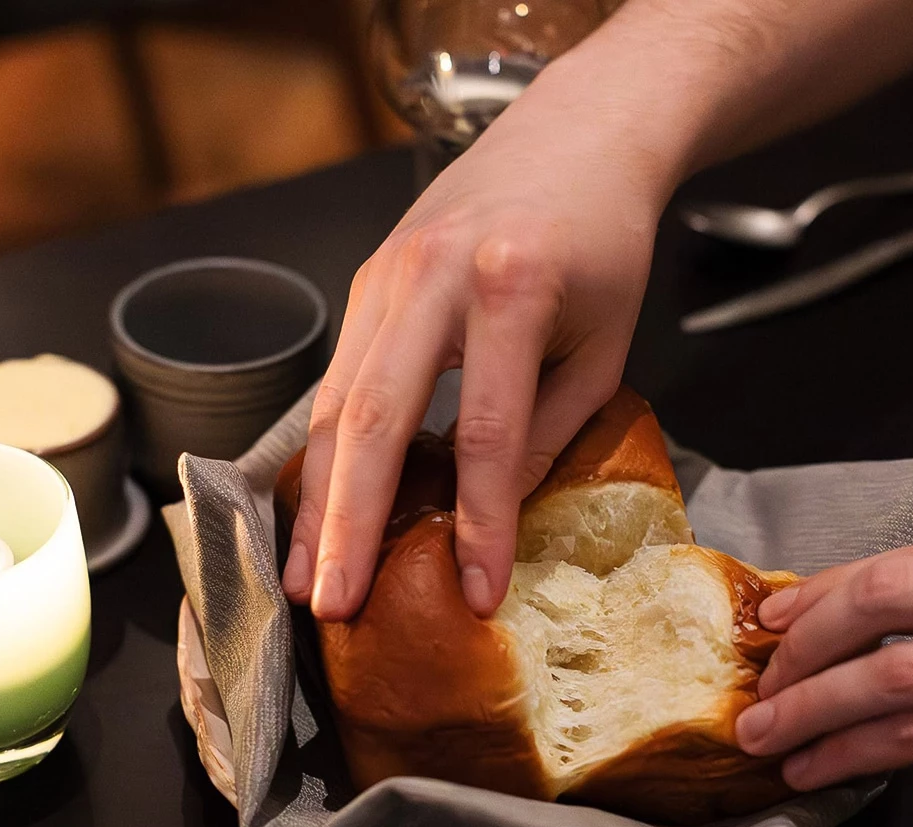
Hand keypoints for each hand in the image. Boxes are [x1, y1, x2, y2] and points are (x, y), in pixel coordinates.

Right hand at [281, 80, 669, 621]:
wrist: (577, 135)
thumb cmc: (603, 240)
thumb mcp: (604, 345)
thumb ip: (549, 431)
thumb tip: (494, 519)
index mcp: (510, 286)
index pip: (486, 433)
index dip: (478, 524)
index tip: (474, 596)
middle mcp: (433, 275)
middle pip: (378, 419)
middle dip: (351, 524)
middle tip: (337, 605)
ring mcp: (387, 273)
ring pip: (336, 403)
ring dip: (317, 500)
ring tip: (308, 579)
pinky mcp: (366, 280)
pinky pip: (336, 378)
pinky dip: (324, 454)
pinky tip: (317, 513)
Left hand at [735, 493, 912, 826]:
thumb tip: (849, 614)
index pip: (908, 555)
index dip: (822, 592)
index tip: (772, 623)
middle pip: (886, 598)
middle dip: (802, 645)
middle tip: (761, 680)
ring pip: (891, 672)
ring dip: (809, 707)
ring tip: (767, 732)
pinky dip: (853, 754)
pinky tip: (819, 767)